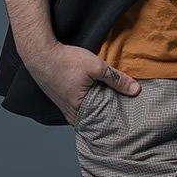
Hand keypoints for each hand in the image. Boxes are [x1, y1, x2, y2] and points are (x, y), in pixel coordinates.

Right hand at [24, 43, 141, 125]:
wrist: (40, 53)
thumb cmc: (66, 60)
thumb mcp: (96, 66)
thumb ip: (116, 79)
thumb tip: (136, 90)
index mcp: (80, 111)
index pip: (104, 123)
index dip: (119, 118)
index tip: (133, 115)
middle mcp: (72, 115)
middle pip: (97, 118)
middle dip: (111, 113)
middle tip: (129, 108)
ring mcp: (66, 109)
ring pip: (90, 112)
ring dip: (101, 106)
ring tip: (117, 100)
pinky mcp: (63, 101)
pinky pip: (82, 106)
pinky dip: (92, 101)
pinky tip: (100, 93)